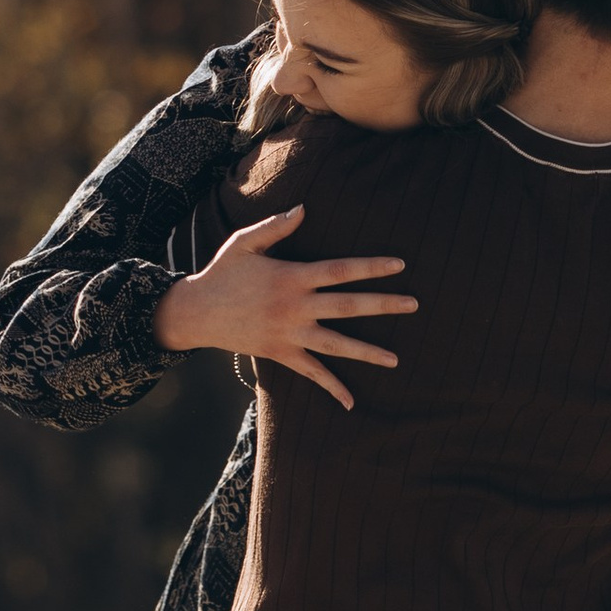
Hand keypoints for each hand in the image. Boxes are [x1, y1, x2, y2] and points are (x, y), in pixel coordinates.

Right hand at [155, 203, 416, 410]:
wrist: (196, 312)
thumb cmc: (221, 272)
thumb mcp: (244, 243)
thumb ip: (276, 227)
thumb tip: (304, 208)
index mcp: (291, 277)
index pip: (340, 271)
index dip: (371, 267)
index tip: (399, 265)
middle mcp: (295, 307)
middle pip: (348, 306)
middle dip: (383, 305)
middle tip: (414, 304)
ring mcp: (289, 334)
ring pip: (336, 345)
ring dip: (367, 353)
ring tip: (396, 359)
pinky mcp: (280, 354)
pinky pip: (311, 373)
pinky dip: (332, 387)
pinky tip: (351, 402)